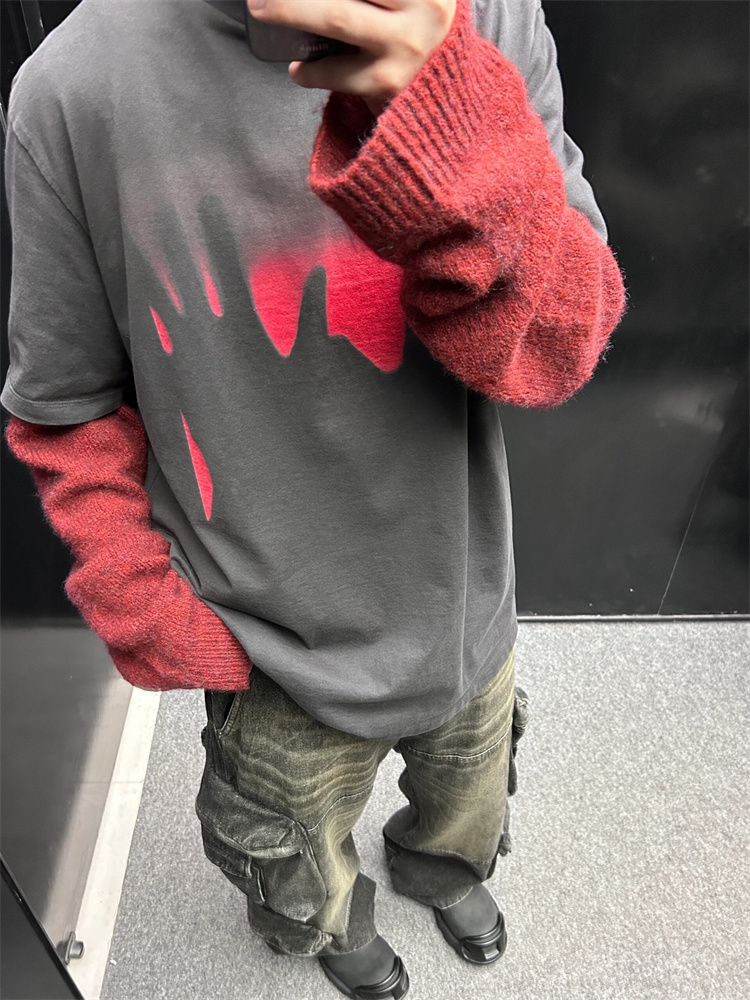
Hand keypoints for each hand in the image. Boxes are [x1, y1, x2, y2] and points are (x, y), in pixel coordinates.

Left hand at [246, 0, 457, 115]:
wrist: (455, 105)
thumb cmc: (425, 40)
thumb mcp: (418, 7)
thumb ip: (384, 0)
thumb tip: (317, 2)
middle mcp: (425, 9)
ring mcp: (407, 48)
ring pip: (338, 16)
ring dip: (291, 11)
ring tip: (262, 10)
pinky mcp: (389, 84)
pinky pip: (336, 71)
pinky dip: (309, 70)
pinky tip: (299, 70)